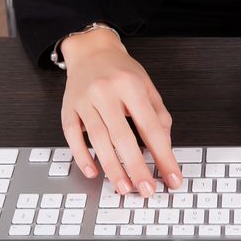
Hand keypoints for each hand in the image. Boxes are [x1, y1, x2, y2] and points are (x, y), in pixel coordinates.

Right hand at [60, 28, 181, 196]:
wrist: (90, 50)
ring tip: (124, 187)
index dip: (163, 156)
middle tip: (146, 190)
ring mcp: (84, 100)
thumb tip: (165, 148)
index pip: (151, 128)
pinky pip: (72, 136)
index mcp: (131, 86)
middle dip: (136, 168)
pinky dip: (82, 156)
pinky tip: (93, 172)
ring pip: (98, 139)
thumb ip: (158, 116)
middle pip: (122, 137)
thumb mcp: (147, 86)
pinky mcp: (68, 109)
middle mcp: (106, 92)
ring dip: (111, 167)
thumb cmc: (121, 72)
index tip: (172, 178)